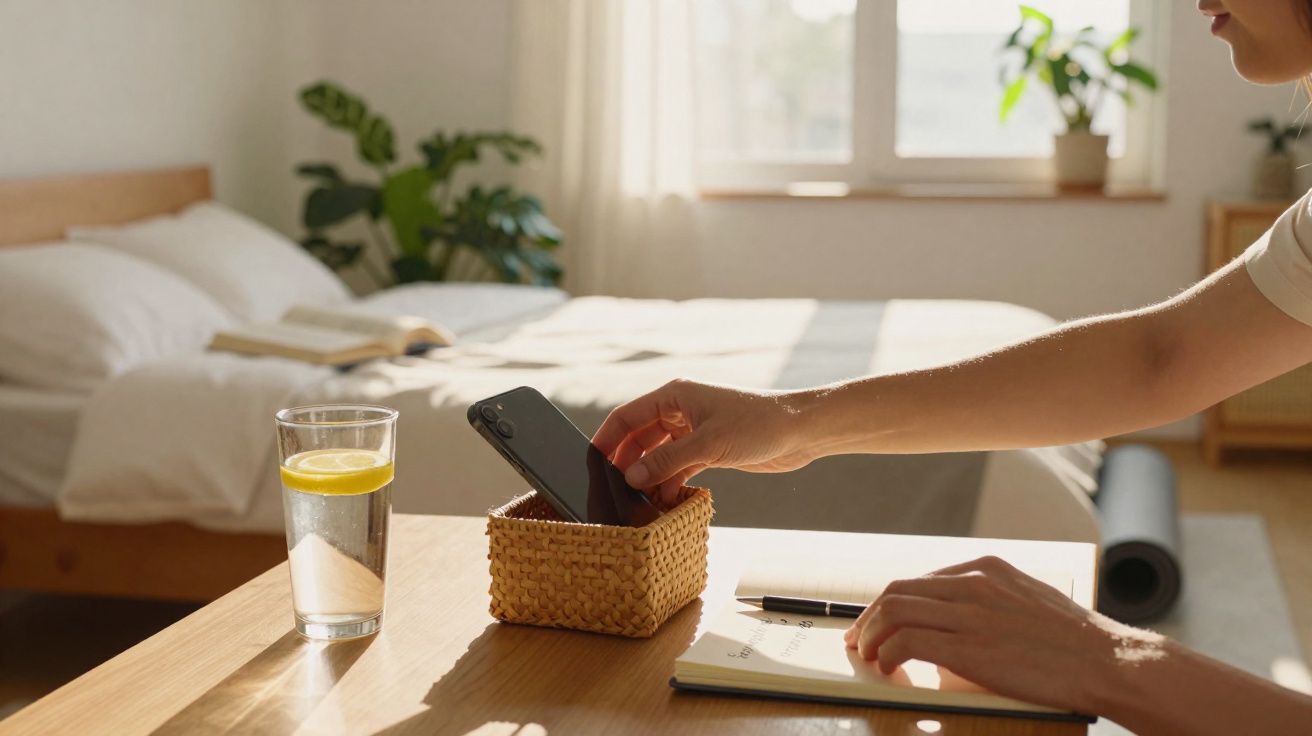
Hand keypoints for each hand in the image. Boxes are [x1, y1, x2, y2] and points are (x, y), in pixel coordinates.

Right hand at [592, 379, 818, 503]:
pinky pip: (678, 468)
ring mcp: (694, 432)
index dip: (607, 439)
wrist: (801, 432)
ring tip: (640, 502)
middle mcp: (680, 411)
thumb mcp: (708, 444)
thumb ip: (668, 461)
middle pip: (639, 439)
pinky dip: (670, 483)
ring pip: (659, 456)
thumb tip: (632, 477)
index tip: (591, 462)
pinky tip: (665, 502)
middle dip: (627, 464)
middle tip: (613, 490)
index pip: (627, 416)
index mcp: (674, 396)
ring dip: (650, 478)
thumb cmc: (759, 424)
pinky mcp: (709, 451)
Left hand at [843, 555, 1162, 713]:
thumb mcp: (1026, 599)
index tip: (877, 622)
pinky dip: (889, 654)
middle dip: (870, 616)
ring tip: (869, 657)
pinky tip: (890, 668)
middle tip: (860, 640)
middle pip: (897, 590)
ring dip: (872, 635)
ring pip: (895, 611)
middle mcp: (974, 583)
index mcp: (986, 568)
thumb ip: (989, 600)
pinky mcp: (970, 646)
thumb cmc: (1073, 641)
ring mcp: (971, 613)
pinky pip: (909, 641)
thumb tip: (951, 619)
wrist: (1108, 661)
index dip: (888, 603)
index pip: (918, 579)